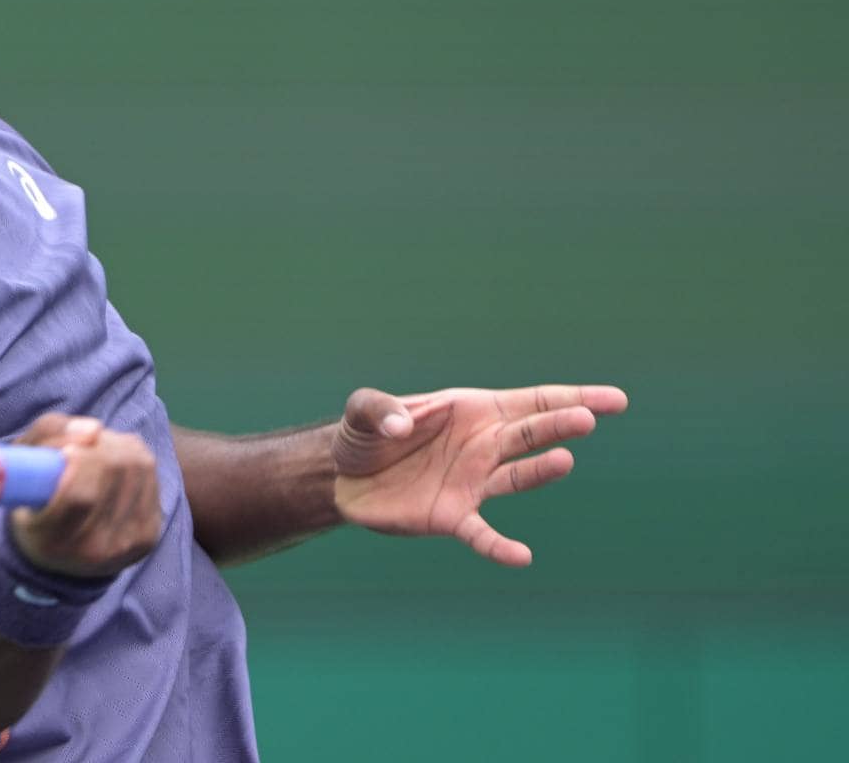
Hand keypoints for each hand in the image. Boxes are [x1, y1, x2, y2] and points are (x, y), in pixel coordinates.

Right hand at [7, 414, 161, 577]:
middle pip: (113, 472)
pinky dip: (134, 455)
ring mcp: (126, 545)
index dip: (79, 461)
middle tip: (82, 445)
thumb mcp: (20, 463)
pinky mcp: (148, 536)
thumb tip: (95, 429)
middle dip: (98, 446)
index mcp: (51, 542)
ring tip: (97, 451)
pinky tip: (117, 462)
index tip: (68, 452)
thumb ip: (46, 433)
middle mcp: (92, 551)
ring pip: (137, 467)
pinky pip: (150, 474)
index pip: (79, 496)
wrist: (61, 551)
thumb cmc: (34, 497)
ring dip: (117, 445)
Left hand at [332, 384, 627, 566]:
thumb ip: (379, 410)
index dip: (574, 399)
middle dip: (558, 425)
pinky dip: (500, 547)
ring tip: (562, 462)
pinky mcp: (453, 516)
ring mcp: (472, 482)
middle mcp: (483, 446)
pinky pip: (483, 534)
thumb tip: (401, 426)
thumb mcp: (362, 412)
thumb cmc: (363, 435)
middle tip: (584, 421)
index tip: (614, 401)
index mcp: (472, 412)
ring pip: (516, 477)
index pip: (533, 402)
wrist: (342, 477)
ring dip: (539, 471)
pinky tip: (520, 557)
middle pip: (531, 434)